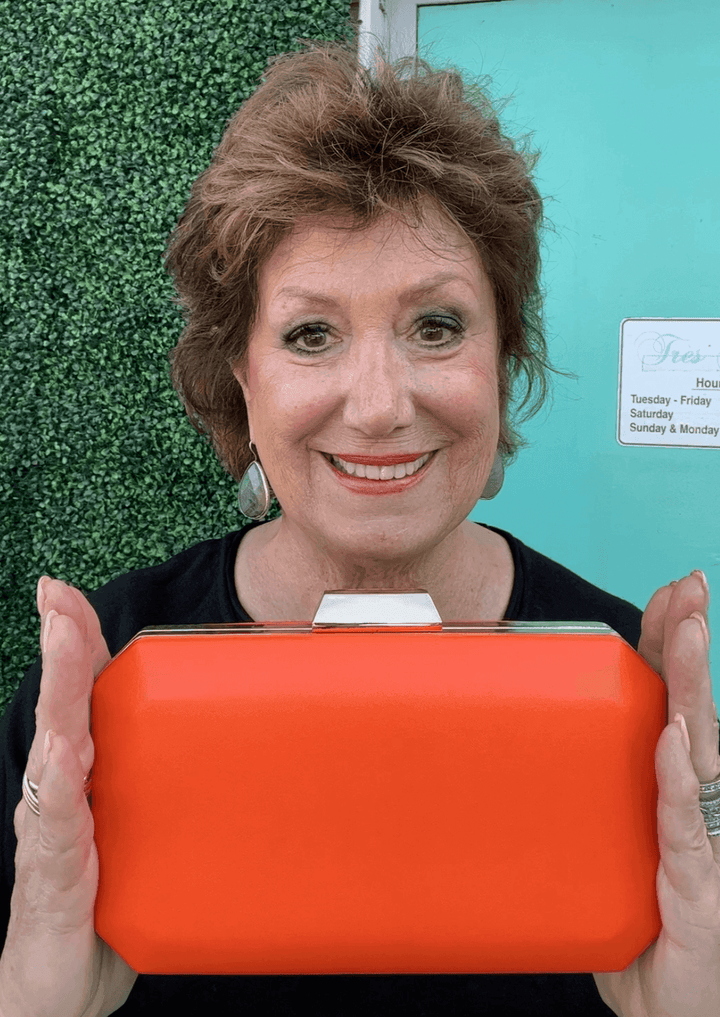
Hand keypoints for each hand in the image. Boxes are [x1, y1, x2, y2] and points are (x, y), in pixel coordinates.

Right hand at [0, 578, 137, 1016]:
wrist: (66, 985)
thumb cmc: (108, 899)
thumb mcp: (150, 829)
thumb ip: (179, 785)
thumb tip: (250, 750)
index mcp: (87, 772)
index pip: (78, 694)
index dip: (72, 640)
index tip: (61, 592)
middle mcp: (62, 790)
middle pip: (62, 706)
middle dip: (59, 646)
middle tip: (57, 598)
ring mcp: (52, 828)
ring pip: (53, 748)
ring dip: (58, 692)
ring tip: (61, 642)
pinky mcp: (54, 874)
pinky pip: (55, 825)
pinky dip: (57, 787)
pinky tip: (62, 756)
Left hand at [593, 570, 719, 1016]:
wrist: (667, 1013)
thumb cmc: (633, 931)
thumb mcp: (594, 854)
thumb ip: (565, 806)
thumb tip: (486, 757)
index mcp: (663, 790)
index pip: (672, 703)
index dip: (674, 646)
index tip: (676, 592)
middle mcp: (689, 806)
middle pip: (690, 710)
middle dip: (691, 644)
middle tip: (691, 589)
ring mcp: (699, 844)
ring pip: (697, 753)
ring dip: (692, 688)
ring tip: (688, 630)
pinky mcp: (695, 891)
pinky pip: (683, 829)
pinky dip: (676, 781)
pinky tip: (674, 738)